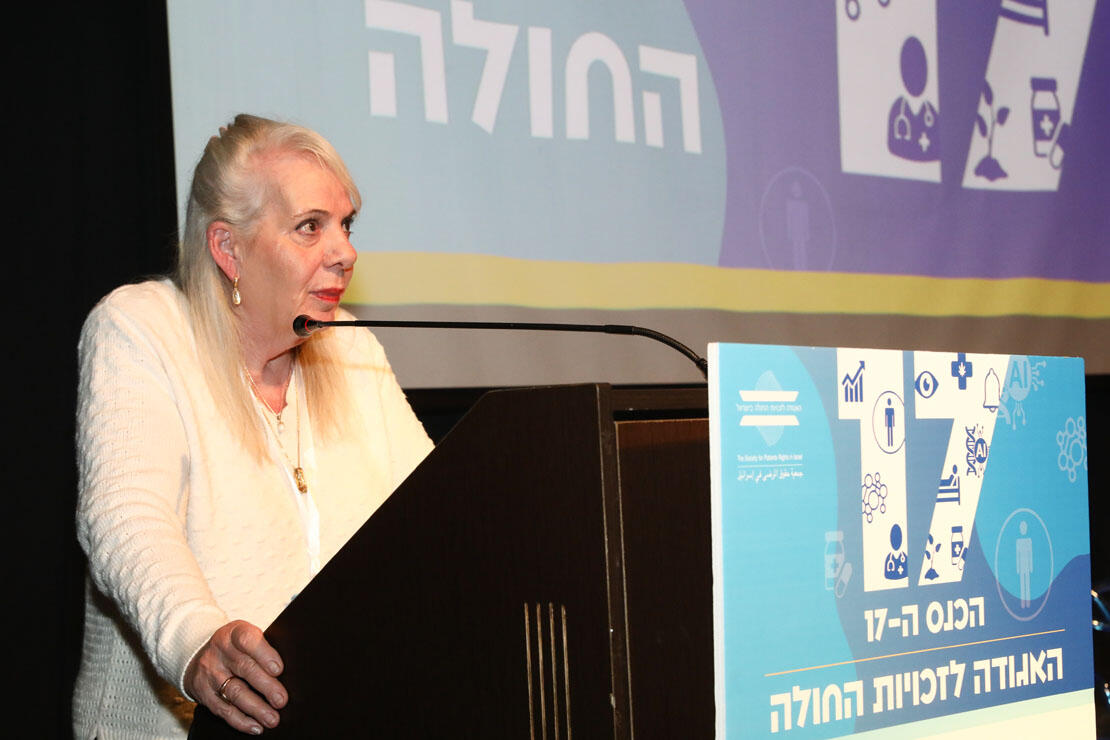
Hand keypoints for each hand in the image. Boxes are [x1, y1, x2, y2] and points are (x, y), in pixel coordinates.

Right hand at [184, 620, 286, 734]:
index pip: (247, 640)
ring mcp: (210, 673)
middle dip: (266, 686)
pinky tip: (255, 726)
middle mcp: (220, 652)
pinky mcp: (203, 693)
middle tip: (281, 700)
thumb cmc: (235, 646)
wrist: (198, 654)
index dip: (264, 654)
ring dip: (256, 708)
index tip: (279, 669)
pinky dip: (240, 720)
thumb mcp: (246, 635)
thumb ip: (264, 647)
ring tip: (272, 719)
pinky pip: (223, 709)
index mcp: (233, 633)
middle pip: (245, 669)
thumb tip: (292, 670)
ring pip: (234, 692)